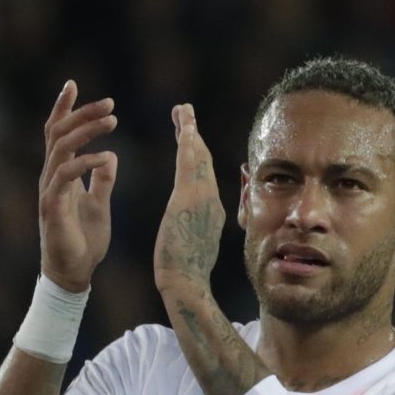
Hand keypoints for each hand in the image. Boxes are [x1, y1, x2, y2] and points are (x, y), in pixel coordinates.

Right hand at [39, 81, 117, 291]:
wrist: (75, 271)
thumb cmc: (85, 239)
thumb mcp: (99, 203)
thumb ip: (102, 180)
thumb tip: (110, 155)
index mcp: (62, 172)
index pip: (60, 132)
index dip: (66, 108)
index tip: (75, 84)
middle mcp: (52, 175)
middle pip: (59, 133)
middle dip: (81, 113)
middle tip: (109, 101)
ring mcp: (50, 189)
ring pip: (61, 148)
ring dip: (86, 131)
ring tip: (112, 120)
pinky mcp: (53, 206)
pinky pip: (65, 176)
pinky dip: (85, 163)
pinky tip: (105, 156)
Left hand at [153, 103, 227, 295]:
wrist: (186, 283)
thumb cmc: (185, 274)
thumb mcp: (193, 247)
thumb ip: (195, 232)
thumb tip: (196, 230)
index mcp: (211, 213)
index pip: (203, 176)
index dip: (197, 153)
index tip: (189, 136)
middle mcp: (212, 202)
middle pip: (203, 161)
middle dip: (194, 135)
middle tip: (185, 112)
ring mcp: (203, 199)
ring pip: (197, 157)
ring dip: (190, 131)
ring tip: (182, 110)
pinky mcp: (189, 199)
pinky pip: (189, 164)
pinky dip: (187, 142)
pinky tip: (184, 126)